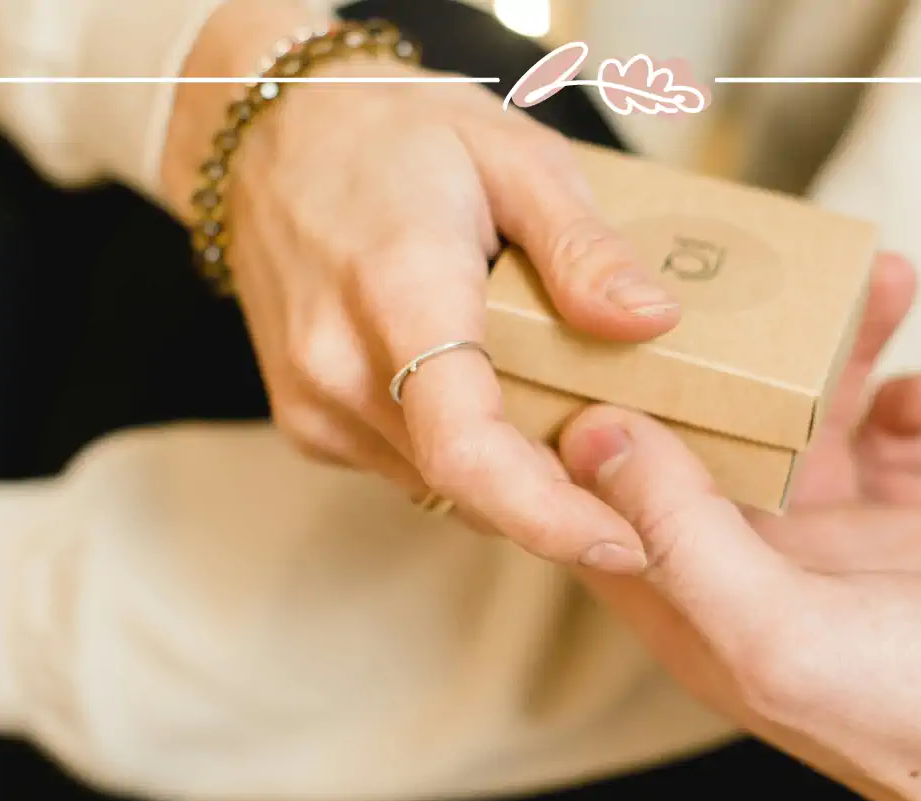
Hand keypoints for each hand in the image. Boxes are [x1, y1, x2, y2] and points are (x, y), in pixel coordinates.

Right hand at [160, 0, 677, 571]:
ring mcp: (314, 403)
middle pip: (468, 485)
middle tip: (635, 483)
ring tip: (571, 427)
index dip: (547, 514)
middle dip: (560, 504)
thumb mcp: (513, 153)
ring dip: (516, 482)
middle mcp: (339, 366)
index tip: (622, 545)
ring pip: (444, 488)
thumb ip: (582, 246)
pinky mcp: (309, 423)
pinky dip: (468, 463)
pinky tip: (500, 407)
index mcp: (398, 291)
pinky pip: (412, 469)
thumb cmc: (395, 135)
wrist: (269, 136)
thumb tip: (652, 322)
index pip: (466, 445)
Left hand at [559, 279, 920, 800]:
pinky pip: (888, 443)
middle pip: (708, 438)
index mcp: (695, 606)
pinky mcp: (907, 535)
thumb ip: (682, 534)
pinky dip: (905, 405)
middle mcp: (751, 573)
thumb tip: (593, 434)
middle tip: (757, 264)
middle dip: (729, 351)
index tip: (594, 314)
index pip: (605, 499)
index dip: (590, 411)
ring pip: (806, 424)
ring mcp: (831, 552)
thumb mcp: (782, 628)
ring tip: (880, 283)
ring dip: (837, 355)